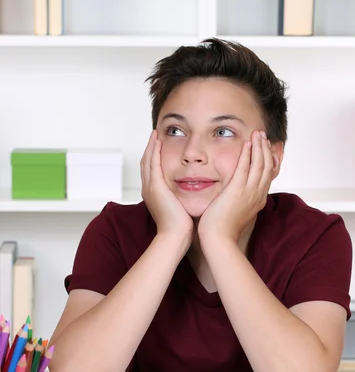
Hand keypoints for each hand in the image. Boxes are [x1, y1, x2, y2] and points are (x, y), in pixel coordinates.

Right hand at [141, 131, 193, 247]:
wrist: (175, 237)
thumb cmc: (181, 228)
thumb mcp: (181, 209)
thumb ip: (183, 199)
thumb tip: (192, 194)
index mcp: (154, 195)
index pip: (151, 171)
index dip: (153, 158)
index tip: (159, 147)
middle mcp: (148, 189)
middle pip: (145, 163)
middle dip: (149, 149)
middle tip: (154, 135)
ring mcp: (150, 187)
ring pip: (147, 160)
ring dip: (150, 146)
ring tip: (155, 134)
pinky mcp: (155, 187)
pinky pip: (153, 163)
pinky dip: (154, 151)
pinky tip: (158, 141)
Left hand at [198, 130, 275, 242]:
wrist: (219, 240)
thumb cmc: (223, 231)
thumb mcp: (237, 214)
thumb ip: (240, 203)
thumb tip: (237, 198)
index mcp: (258, 201)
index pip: (268, 176)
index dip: (270, 161)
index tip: (268, 149)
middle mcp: (257, 195)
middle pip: (268, 167)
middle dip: (266, 149)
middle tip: (264, 136)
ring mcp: (249, 192)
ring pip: (260, 164)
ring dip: (259, 147)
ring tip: (258, 134)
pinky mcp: (237, 190)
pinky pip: (245, 167)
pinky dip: (248, 153)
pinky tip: (247, 142)